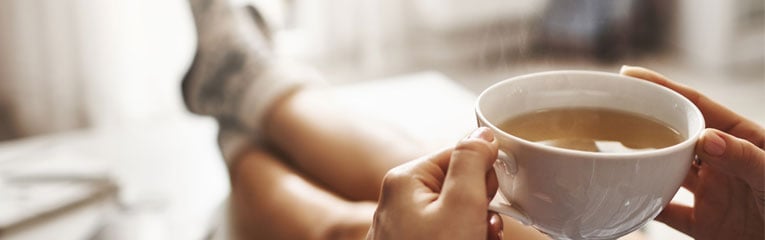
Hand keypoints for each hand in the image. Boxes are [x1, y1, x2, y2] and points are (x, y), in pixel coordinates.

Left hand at [366, 127, 503, 239]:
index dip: (483, 177)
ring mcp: (403, 227)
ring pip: (457, 215)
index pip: (460, 156)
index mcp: (405, 179)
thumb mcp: (460, 207)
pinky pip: (447, 233)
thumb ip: (472, 164)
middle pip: (460, 187)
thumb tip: (482, 134)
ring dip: (476, 228)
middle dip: (480, 209)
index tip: (490, 202)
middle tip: (480, 229)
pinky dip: (462, 238)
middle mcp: (398, 199)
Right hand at [621, 66, 764, 239]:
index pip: (697, 106)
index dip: (663, 89)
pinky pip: (666, 211)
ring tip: (611, 151)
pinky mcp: (704, 223)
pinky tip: (624, 199)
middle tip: (611, 112)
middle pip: (675, 136)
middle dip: (644, 122)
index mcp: (740, 138)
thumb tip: (705, 139)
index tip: (631, 76)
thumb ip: (743, 157)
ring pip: (665, 171)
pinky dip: (645, 206)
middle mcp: (721, 162)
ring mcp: (711, 192)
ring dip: (641, 163)